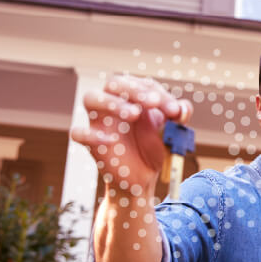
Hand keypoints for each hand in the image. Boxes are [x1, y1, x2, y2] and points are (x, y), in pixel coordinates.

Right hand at [71, 75, 193, 194]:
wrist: (143, 178)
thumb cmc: (154, 149)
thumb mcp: (171, 132)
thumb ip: (179, 117)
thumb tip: (182, 108)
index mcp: (133, 98)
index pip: (140, 84)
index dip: (157, 92)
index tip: (174, 110)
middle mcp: (114, 105)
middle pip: (113, 83)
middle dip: (135, 89)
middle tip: (154, 103)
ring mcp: (100, 122)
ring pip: (90, 98)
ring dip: (112, 102)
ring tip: (135, 114)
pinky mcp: (91, 143)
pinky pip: (78, 133)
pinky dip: (91, 134)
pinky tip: (111, 141)